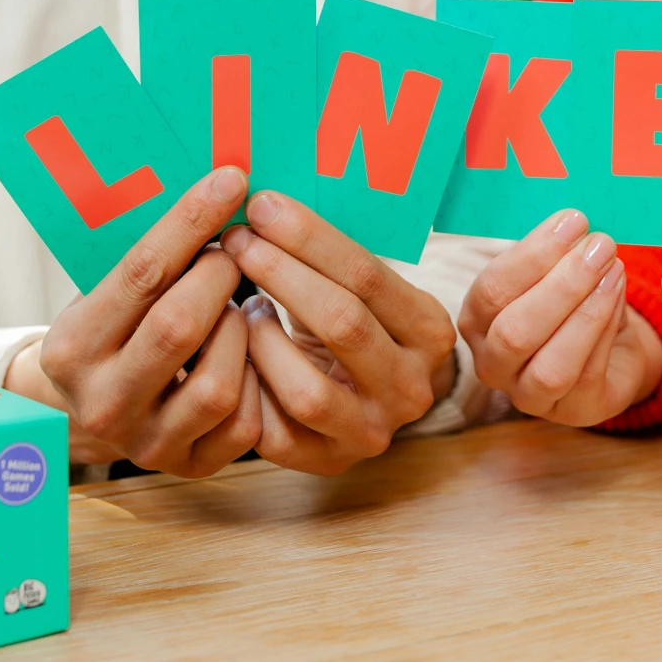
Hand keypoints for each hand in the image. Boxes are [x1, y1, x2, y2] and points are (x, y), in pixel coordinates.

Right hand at [7, 165, 262, 476]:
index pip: (141, 272)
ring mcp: (145, 443)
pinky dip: (257, 379)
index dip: (191, 221)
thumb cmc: (114, 330)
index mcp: (71, 349)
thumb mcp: (107, 294)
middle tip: (234, 252)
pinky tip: (248, 350)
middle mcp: (101, 403)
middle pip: (179, 326)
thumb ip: (151, 258)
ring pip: (217, 384)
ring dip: (240, 331)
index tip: (231, 179)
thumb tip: (219, 186)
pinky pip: (243, 424)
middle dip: (220, 276)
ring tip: (238, 306)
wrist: (94, 409)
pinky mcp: (188, 467)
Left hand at [218, 190, 459, 474]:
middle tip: (236, 239)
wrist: (372, 399)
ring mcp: (371, 432)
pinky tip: (231, 348)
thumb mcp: (366, 290)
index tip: (261, 204)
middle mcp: (411, 388)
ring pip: (307, 389)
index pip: (367, 276)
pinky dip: (245, 384)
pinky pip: (274, 429)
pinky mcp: (326, 461)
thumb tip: (262, 201)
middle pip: (342, 324)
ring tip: (240, 304)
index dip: (309, 237)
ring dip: (261, 339)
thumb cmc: (356, 324)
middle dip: (281, 273)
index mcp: (430, 331)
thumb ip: (330, 255)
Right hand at [457, 209, 661, 426]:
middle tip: (599, 246)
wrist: (609, 350)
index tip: (571, 222)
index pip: (492, 291)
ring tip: (613, 268)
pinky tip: (617, 294)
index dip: (533, 256)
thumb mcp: (552, 274)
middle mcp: (492, 364)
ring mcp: (529, 396)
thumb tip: (573, 224)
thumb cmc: (570, 305)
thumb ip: (554, 253)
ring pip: (551, 365)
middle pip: (515, 332)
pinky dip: (605, 330)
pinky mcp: (572, 412)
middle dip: (562, 285)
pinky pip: (588, 375)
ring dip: (586, 311)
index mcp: (476, 322)